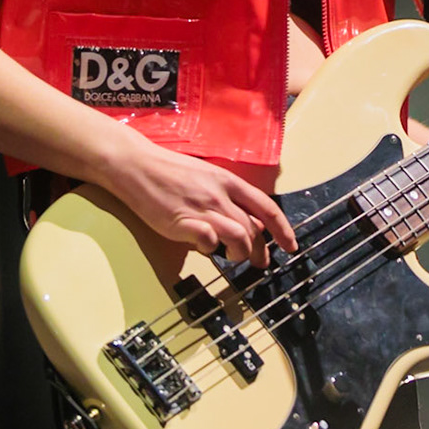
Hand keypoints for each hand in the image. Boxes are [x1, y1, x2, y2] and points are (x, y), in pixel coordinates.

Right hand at [98, 139, 296, 267]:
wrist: (137, 165)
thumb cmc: (170, 172)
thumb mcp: (207, 178)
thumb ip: (228, 198)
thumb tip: (250, 223)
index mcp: (228, 181)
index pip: (266, 207)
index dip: (283, 229)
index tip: (291, 246)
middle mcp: (219, 194)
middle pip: (253, 229)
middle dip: (260, 251)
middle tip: (258, 263)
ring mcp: (201, 208)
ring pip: (238, 237)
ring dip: (240, 253)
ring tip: (232, 257)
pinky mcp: (182, 221)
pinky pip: (209, 242)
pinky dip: (210, 250)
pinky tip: (202, 247)